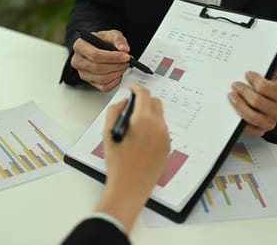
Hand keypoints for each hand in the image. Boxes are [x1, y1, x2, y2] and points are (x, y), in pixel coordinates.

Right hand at [71, 30, 130, 91]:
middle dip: (116, 66)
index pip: (95, 55)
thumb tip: (124, 49)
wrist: (98, 47)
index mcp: (80, 46)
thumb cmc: (102, 41)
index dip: (113, 57)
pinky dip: (115, 81)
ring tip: (124, 66)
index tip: (126, 56)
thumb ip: (118, 40)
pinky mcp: (90, 82)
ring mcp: (83, 73)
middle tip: (127, 62)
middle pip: (98, 68)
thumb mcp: (110, 34)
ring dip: (117, 74)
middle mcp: (78, 61)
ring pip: (102, 79)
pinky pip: (104, 87)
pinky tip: (119, 73)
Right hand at [94, 84, 170, 232]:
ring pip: (159, 117)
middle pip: (155, 103)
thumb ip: (115, 111)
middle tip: (132, 107)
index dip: (137, 88)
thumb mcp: (109, 133)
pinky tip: (140, 139)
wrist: (129, 188)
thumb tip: (124, 103)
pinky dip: (153, 127)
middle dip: (145, 101)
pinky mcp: (167, 147)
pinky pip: (162, 130)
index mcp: (143, 120)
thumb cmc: (118, 163)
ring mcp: (165, 137)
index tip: (132, 89)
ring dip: (149, 115)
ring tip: (134, 127)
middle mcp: (158, 126)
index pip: (144, 94)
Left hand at [228, 61, 276, 136]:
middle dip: (244, 91)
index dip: (254, 80)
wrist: (260, 89)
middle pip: (257, 101)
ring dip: (239, 104)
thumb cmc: (270, 79)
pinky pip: (249, 128)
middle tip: (236, 84)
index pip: (265, 88)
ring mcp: (270, 122)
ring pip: (252, 116)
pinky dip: (240, 118)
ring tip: (232, 95)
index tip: (248, 74)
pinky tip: (235, 108)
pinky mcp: (260, 130)